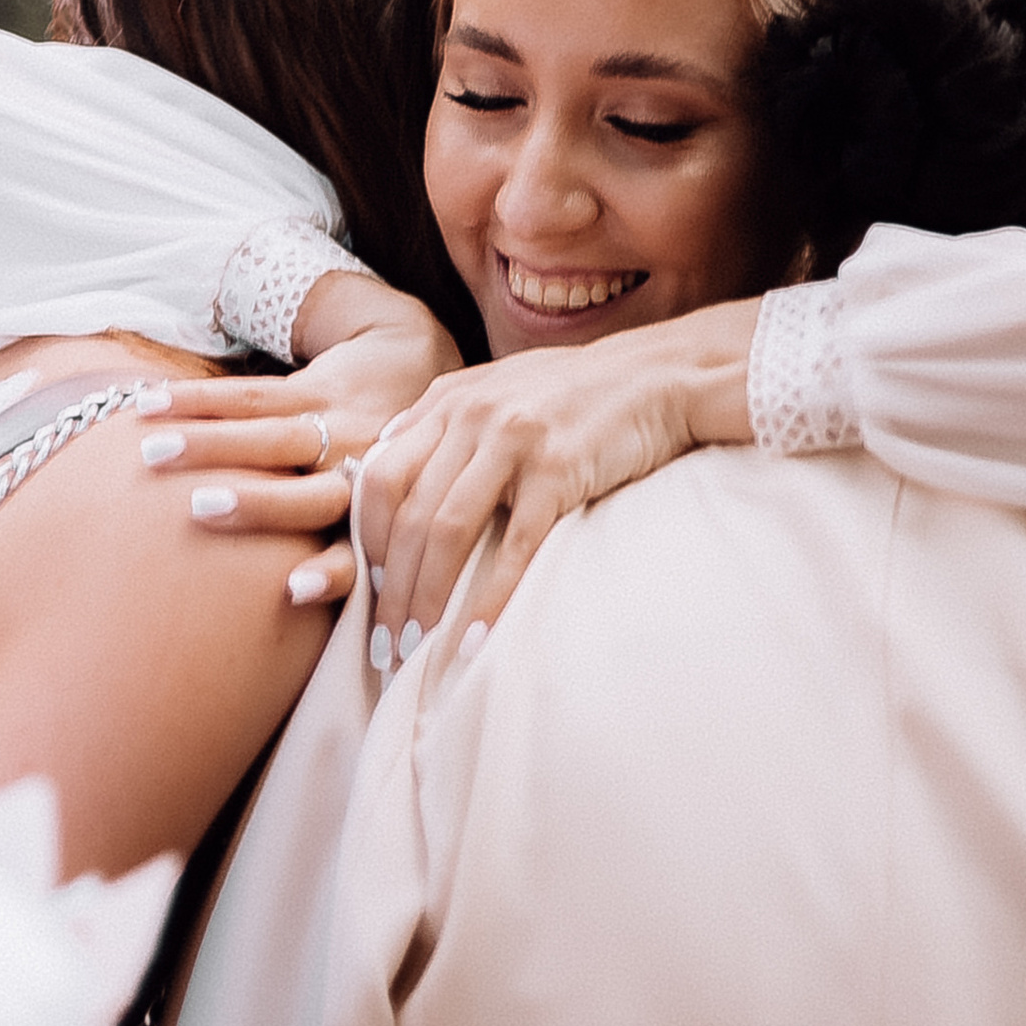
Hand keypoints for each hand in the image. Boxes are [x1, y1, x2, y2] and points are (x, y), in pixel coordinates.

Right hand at [137, 278, 460, 604]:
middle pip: (308, 488)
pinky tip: (144, 405)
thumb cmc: (390, 480)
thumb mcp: (394, 528)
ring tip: (153, 452)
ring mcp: (333, 423)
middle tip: (202, 509)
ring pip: (270, 432)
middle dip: (256, 500)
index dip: (332, 573)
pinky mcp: (303, 386)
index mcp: (384, 521)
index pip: (360, 552)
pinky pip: (248, 393)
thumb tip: (372, 681)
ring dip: (209, 441)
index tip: (295, 590)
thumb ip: (367, 583)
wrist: (407, 370)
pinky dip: (196, 400)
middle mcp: (362, 471)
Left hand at [358, 300, 761, 642]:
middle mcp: (470, 417)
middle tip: (385, 644)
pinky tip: (476, 639)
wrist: (658, 375)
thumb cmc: (577, 391)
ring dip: (426, 599)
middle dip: (390, 589)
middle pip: (406, 515)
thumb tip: (384, 458)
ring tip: (418, 650)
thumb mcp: (497, 387)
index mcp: (448, 401)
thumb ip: (442, 418)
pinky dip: (490, 598)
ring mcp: (513, 442)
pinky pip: (514, 547)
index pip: (380, 479)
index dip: (367, 543)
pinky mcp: (558, 470)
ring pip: (446, 532)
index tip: (370, 591)